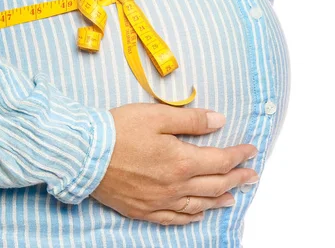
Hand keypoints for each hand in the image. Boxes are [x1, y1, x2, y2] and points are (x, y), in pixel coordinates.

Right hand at [90, 104, 258, 225]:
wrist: (82, 154)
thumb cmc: (118, 130)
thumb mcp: (158, 115)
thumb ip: (192, 120)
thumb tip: (219, 121)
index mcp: (181, 161)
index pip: (221, 160)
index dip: (239, 155)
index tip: (251, 150)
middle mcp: (174, 186)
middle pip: (215, 185)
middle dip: (237, 179)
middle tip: (252, 176)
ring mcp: (158, 201)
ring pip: (197, 204)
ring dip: (219, 200)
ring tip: (232, 198)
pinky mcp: (142, 210)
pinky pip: (172, 219)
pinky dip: (189, 217)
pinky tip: (197, 215)